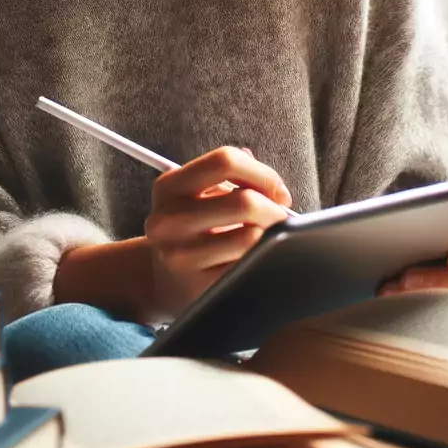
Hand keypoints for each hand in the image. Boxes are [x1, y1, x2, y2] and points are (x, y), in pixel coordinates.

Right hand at [144, 146, 293, 317]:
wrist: (166, 279)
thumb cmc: (196, 229)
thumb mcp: (201, 196)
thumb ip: (237, 180)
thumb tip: (278, 192)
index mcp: (169, 186)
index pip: (225, 161)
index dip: (261, 173)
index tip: (276, 190)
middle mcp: (168, 219)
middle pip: (244, 202)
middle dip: (275, 209)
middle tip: (280, 218)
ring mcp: (180, 255)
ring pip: (250, 238)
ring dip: (267, 238)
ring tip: (261, 239)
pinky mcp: (196, 286)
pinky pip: (247, 267)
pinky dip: (259, 260)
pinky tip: (251, 259)